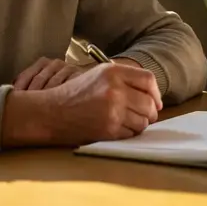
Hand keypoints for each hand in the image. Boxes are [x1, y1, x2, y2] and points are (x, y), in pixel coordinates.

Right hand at [2, 63, 163, 147]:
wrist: (51, 112)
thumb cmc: (75, 94)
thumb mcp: (98, 75)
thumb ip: (124, 79)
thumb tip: (151, 95)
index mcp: (113, 72)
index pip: (148, 80)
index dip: (155, 93)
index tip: (154, 101)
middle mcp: (115, 89)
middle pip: (149, 103)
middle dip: (150, 112)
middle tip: (144, 116)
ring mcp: (113, 110)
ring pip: (143, 121)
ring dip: (139, 124)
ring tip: (126, 122)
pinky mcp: (109, 128)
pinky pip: (131, 133)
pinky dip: (128, 133)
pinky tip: (116, 128)